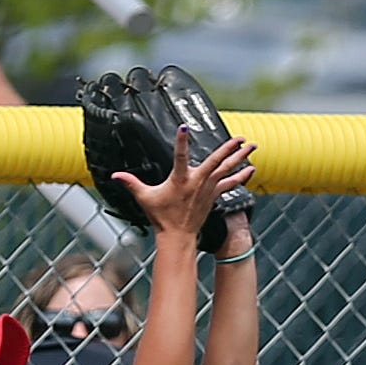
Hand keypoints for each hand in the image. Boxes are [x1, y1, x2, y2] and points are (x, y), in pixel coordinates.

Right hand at [115, 128, 255, 240]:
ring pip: (227, 170)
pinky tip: (251, 168)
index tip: (184, 127)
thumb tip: (114, 175)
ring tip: (252, 145)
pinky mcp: (214, 196)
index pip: (179, 156)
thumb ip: (131, 183)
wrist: (178, 237)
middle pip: (216, 162)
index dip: (181, 141)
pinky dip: (241, 176)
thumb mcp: (145, 198)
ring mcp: (208, 189)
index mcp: (179, 180)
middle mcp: (197, 182)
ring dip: (241, 157)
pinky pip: (231, 183)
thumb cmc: (162, 217)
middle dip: (229, 148)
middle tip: (241, 137)